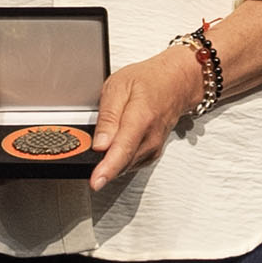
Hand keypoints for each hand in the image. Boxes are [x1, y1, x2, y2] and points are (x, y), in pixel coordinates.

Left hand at [89, 44, 207, 188]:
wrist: (176, 83)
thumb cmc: (150, 81)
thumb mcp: (119, 86)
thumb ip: (108, 116)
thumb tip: (99, 143)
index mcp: (141, 118)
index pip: (122, 150)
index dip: (108, 169)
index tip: (96, 182)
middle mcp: (150, 138)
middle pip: (122, 163)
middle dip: (101, 166)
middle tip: (85, 158)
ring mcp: (153, 148)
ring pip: (125, 166)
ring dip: (109, 163)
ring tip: (100, 146)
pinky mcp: (151, 154)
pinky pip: (130, 163)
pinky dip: (118, 161)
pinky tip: (112, 149)